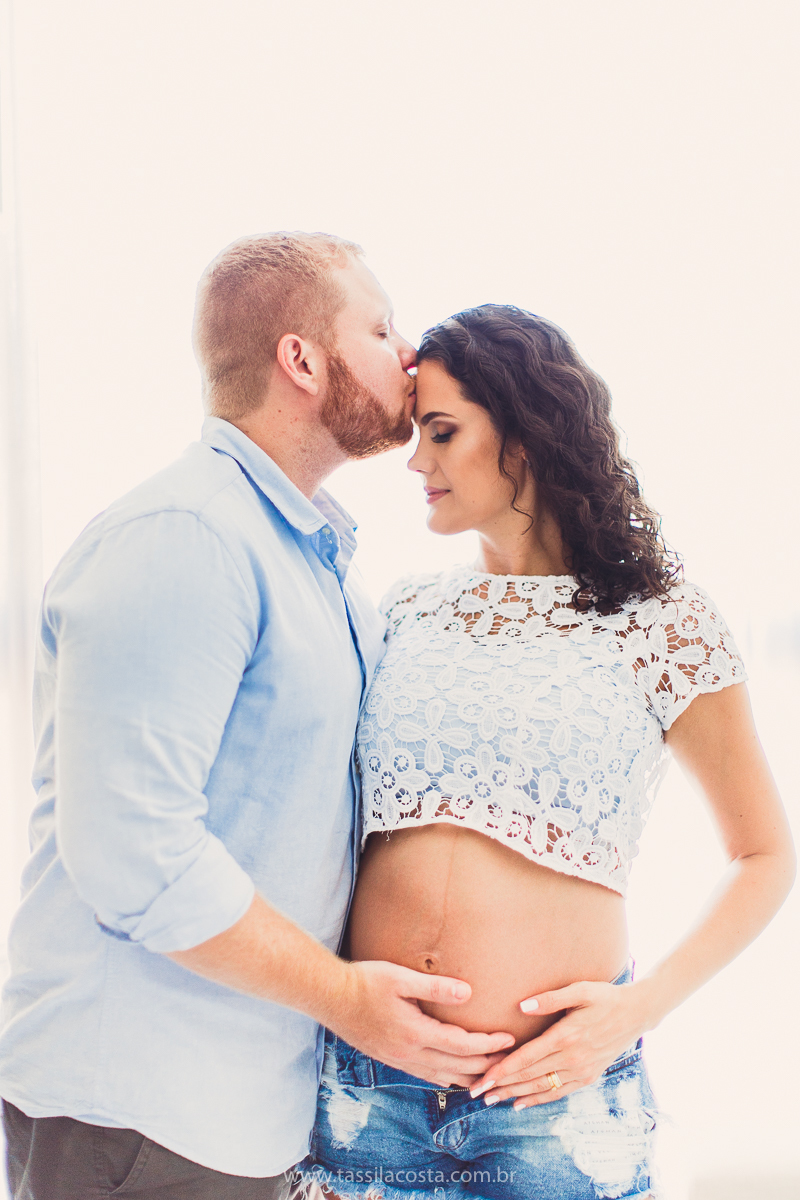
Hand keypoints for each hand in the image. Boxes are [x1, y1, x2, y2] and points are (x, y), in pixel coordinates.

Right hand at [328, 960, 515, 1087]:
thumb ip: (436, 988)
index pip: (461, 1046)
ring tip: (490, 1075)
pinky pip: (426, 1077)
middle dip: (486, 1065)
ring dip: (469, 1077)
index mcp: (414, 1033)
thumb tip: (468, 994)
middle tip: (509, 1061)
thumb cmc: (365, 981)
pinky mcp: (391, 1059)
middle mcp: (408, 1054)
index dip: (488, 1045)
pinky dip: (447, 1078)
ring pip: (443, 1078)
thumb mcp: (401, 978)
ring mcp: (399, 1060)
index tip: (508, 1040)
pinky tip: (454, 1075)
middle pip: (457, 1067)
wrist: (330, 997)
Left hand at [469, 977, 653, 1108]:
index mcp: (566, 1035)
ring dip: (514, 1094)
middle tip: (476, 1093)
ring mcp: (581, 1070)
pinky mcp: (588, 1076)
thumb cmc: (605, 996)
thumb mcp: (580, 990)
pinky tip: (520, 1103)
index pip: (527, 1057)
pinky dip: (538, 1099)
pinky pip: (558, 1092)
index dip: (502, 1069)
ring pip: (541, 1087)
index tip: (482, 1078)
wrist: (637, 1013)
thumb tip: (522, 1006)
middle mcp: (572, 1057)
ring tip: (491, 1100)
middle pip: (529, 1075)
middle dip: (501, 1085)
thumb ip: (550, 998)